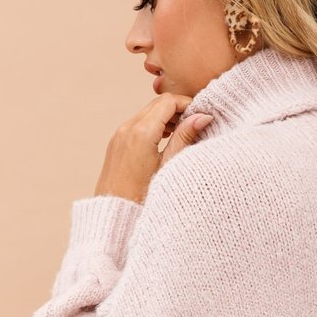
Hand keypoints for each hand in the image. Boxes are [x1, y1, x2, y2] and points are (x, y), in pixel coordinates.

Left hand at [94, 93, 213, 202]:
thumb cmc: (143, 198)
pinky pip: (138, 123)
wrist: (114, 215)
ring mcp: (119, 135)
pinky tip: (166, 139)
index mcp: (141, 133)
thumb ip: (185, 138)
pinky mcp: (116, 143)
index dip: (188, 103)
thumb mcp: (169, 167)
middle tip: (196, 122)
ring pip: (147, 112)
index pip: (168, 102)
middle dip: (178, 108)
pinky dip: (154, 124)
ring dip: (166, 116)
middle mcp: (127, 128)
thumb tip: (202, 117)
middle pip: (157, 104)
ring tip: (183, 132)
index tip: (202, 114)